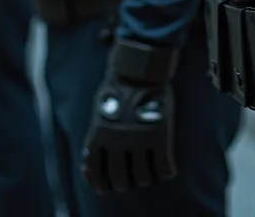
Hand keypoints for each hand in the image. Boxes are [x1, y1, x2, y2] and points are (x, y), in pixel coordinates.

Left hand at [81, 39, 179, 193]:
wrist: (140, 67)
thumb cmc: (119, 88)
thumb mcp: (100, 111)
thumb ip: (97, 139)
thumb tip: (88, 168)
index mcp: (99, 135)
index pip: (96, 173)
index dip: (101, 184)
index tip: (106, 187)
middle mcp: (117, 141)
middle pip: (120, 181)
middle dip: (124, 182)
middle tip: (130, 177)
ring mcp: (139, 139)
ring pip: (143, 178)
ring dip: (146, 177)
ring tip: (148, 171)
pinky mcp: (160, 135)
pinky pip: (164, 168)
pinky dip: (166, 171)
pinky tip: (165, 166)